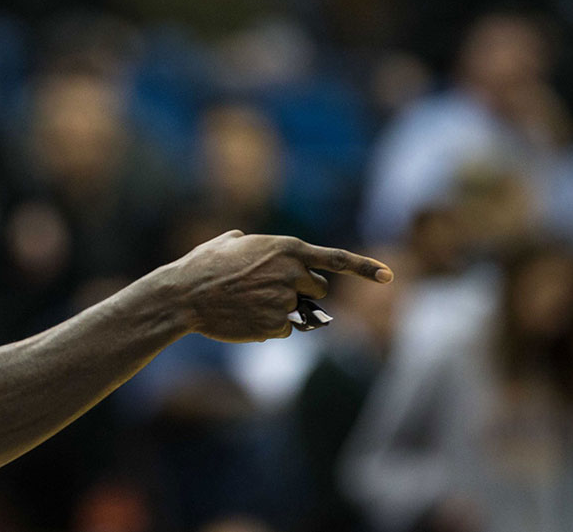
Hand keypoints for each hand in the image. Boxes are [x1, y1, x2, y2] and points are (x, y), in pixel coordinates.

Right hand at [156, 230, 392, 342]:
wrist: (184, 295)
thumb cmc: (201, 266)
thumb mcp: (228, 242)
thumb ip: (251, 243)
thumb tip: (247, 243)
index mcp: (286, 248)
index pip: (335, 259)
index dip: (365, 268)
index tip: (388, 276)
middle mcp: (291, 273)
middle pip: (317, 290)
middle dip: (299, 291)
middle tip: (265, 289)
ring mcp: (285, 300)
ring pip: (300, 312)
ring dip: (282, 310)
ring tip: (248, 304)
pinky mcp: (275, 324)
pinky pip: (285, 330)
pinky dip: (268, 327)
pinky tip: (244, 318)